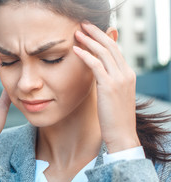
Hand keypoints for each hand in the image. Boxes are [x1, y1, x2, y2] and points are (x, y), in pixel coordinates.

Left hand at [73, 22, 140, 152]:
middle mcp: (126, 74)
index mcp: (128, 75)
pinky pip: (96, 65)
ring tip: (77, 33)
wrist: (121, 134)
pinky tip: (75, 50)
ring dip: (89, 40)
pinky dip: (85, 55)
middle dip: (97, 33)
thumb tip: (98, 77)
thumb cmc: (114, 118)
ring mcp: (119, 79)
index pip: (116, 50)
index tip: (91, 33)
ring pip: (104, 52)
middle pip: (111, 46)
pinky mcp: (109, 86)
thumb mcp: (114, 97)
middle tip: (83, 25)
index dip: (103, 39)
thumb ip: (108, 83)